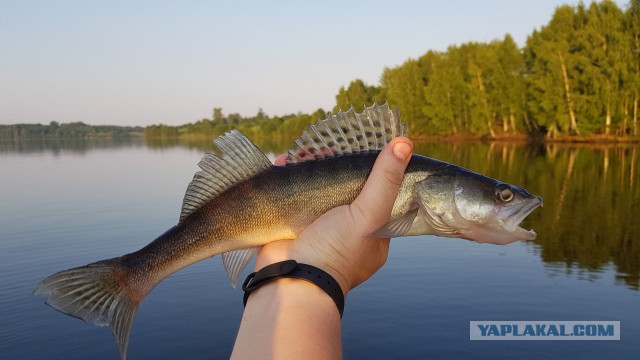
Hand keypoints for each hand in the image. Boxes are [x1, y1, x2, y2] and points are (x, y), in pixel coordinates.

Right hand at [257, 137, 412, 295]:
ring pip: (318, 191)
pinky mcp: (293, 227)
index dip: (371, 172)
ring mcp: (319, 231)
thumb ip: (385, 181)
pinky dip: (288, 179)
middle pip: (345, 191)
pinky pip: (293, 196)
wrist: (291, 280)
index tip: (362, 150)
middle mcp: (347, 234)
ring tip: (303, 153)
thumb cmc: (336, 252)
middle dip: (335, 167)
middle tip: (327, 148)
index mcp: (373, 236)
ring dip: (309, 169)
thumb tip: (405, 143)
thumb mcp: (368, 215)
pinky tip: (285, 163)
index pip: (380, 197)